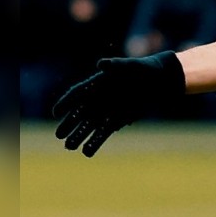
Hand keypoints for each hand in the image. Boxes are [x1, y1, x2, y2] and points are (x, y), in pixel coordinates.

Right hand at [53, 51, 184, 156]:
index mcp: (96, 84)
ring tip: (69, 147)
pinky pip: (103, 133)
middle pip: (79, 113)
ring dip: (79, 137)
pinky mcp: (116, 121)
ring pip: (88, 126)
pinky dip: (95, 142)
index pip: (77, 94)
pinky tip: (87, 152)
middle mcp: (97, 99)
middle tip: (59, 135)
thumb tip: (101, 64)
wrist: (158, 81)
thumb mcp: (130, 65)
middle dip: (69, 124)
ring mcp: (105, 112)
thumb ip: (116, 65)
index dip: (66, 103)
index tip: (57, 112)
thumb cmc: (142, 69)